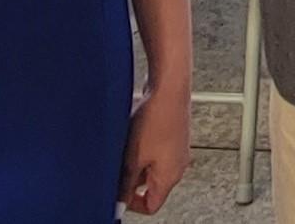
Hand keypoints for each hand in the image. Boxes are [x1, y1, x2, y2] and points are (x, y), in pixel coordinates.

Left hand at [120, 83, 190, 214]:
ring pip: (149, 165)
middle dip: (130, 177)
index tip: (117, 194)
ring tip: (126, 143)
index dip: (131, 203)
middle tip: (117, 163)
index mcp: (170, 177)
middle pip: (149, 185)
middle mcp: (177, 165)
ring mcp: (176, 149)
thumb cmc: (157, 119)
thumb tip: (118, 201)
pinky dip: (141, 145)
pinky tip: (134, 131)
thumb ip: (125, 184)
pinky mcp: (172, 134)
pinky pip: (154, 148)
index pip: (151, 205)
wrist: (169, 87)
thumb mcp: (133, 158)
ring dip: (135, 159)